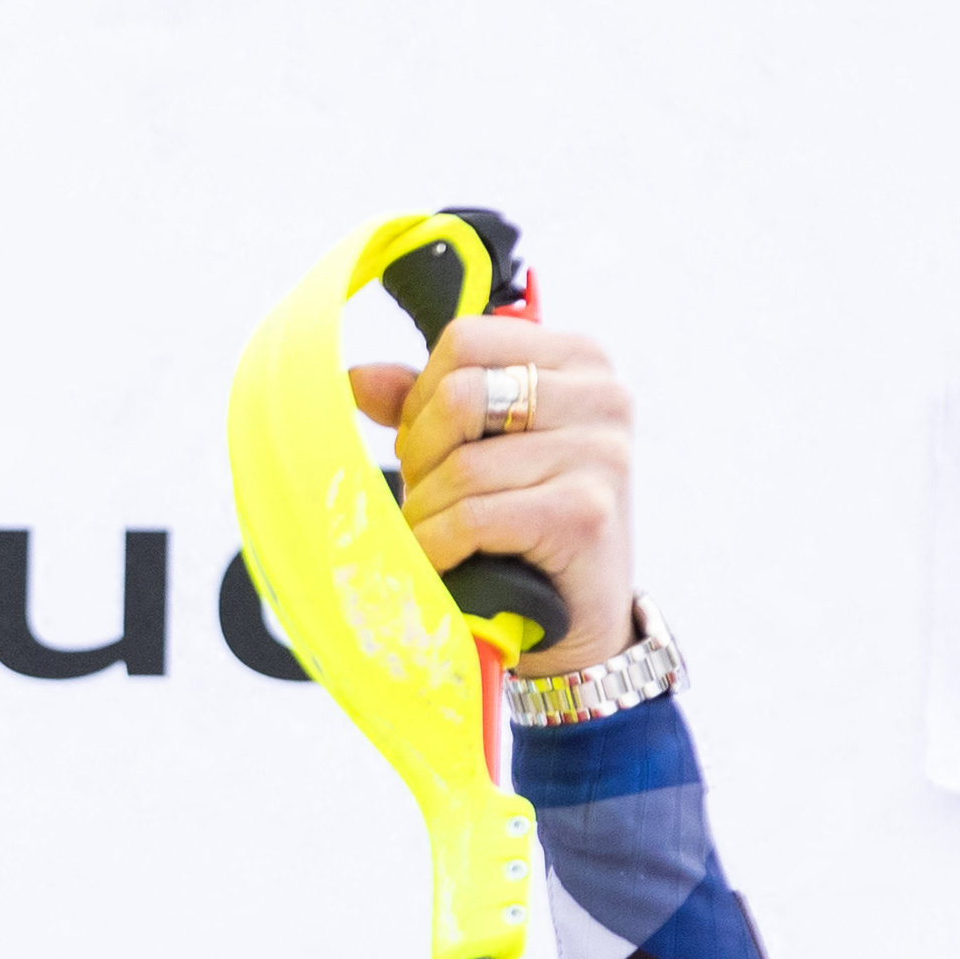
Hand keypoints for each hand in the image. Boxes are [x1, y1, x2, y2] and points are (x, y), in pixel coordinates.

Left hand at [344, 316, 636, 673]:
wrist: (580, 619)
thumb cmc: (526, 525)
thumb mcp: (483, 450)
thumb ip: (425, 406)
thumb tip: (356, 378)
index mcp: (579, 358)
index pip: (466, 339)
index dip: (424, 393)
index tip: (430, 444)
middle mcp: (603, 395)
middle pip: (460, 394)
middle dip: (423, 452)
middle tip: (429, 493)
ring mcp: (601, 453)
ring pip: (461, 464)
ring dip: (426, 510)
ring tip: (435, 535)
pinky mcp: (584, 513)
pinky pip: (472, 516)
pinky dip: (437, 545)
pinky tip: (442, 561)